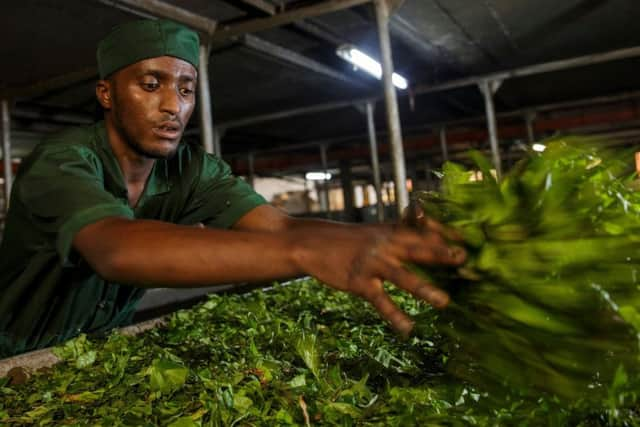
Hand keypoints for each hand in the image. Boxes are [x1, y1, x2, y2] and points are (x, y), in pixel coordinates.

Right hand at [293, 224, 465, 335]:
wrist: (312, 243)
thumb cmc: (351, 239)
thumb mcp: (378, 230)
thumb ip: (403, 230)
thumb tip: (427, 222)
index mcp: (393, 232)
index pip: (425, 231)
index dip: (448, 237)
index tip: (470, 243)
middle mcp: (386, 245)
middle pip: (418, 248)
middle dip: (442, 255)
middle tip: (465, 262)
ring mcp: (372, 264)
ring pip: (402, 276)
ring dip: (424, 288)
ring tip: (445, 302)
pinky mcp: (359, 282)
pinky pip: (380, 300)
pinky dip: (395, 315)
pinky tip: (409, 328)